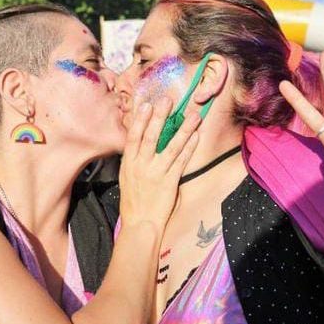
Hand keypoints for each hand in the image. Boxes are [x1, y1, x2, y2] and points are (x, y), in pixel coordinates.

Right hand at [119, 97, 199, 233]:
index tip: (146, 104)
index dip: (140, 120)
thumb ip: (133, 159)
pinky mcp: (169, 182)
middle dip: (160, 117)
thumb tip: (138, 140)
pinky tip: (196, 137)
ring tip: (193, 116)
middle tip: (168, 100)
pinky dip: (189, 148)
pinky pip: (181, 162)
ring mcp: (156, 173)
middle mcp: (141, 166)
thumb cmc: (133, 200)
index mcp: (129, 164)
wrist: (140, 223)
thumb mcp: (126, 177)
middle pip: (151, 137)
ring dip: (183, 130)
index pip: (133, 137)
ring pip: (171, 147)